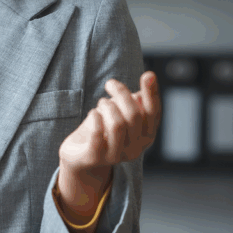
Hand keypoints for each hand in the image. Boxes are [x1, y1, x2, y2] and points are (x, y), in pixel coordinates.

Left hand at [54, 72, 160, 230]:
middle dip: (121, 93)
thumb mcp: (121, 113)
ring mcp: (115, 156)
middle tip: (110, 83)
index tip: (148, 74)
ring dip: (107, 106)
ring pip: (117, 124)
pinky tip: (93, 113)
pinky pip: (98, 135)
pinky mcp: (95, 158)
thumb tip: (149, 80)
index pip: (153, 113)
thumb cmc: (103, 129)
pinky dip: (95, 118)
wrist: (80, 156)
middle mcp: (135, 149)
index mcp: (146, 136)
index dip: (152, 94)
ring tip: (102, 102)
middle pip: (133, 115)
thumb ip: (135, 100)